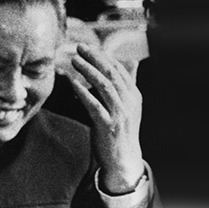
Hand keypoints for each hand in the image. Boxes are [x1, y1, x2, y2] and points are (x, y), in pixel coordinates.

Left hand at [67, 43, 144, 193]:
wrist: (123, 160)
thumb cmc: (122, 131)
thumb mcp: (129, 106)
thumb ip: (129, 84)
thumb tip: (133, 61)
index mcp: (134, 96)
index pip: (120, 70)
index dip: (104, 56)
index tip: (88, 47)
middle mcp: (129, 103)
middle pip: (112, 74)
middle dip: (95, 58)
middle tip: (80, 47)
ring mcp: (120, 115)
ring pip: (105, 86)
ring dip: (89, 71)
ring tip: (75, 61)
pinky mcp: (108, 126)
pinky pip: (95, 106)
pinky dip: (84, 93)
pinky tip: (73, 83)